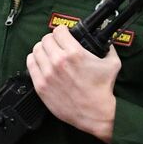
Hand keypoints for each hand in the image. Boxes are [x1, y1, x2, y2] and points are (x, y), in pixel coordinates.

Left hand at [27, 25, 120, 142]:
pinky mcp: (40, 85)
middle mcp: (58, 61)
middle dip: (52, 40)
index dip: (62, 31)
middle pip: (46, 39)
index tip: (64, 35)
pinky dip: (34, 60)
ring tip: (48, 54)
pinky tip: (41, 63)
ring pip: (36, 50)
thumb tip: (106, 41)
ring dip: (42, 50)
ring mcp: (47, 73)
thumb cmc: (103, 90)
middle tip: (57, 45)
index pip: (59, 31)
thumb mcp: (112, 64)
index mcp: (75, 53)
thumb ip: (109, 48)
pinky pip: (30, 64)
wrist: (95, 113)